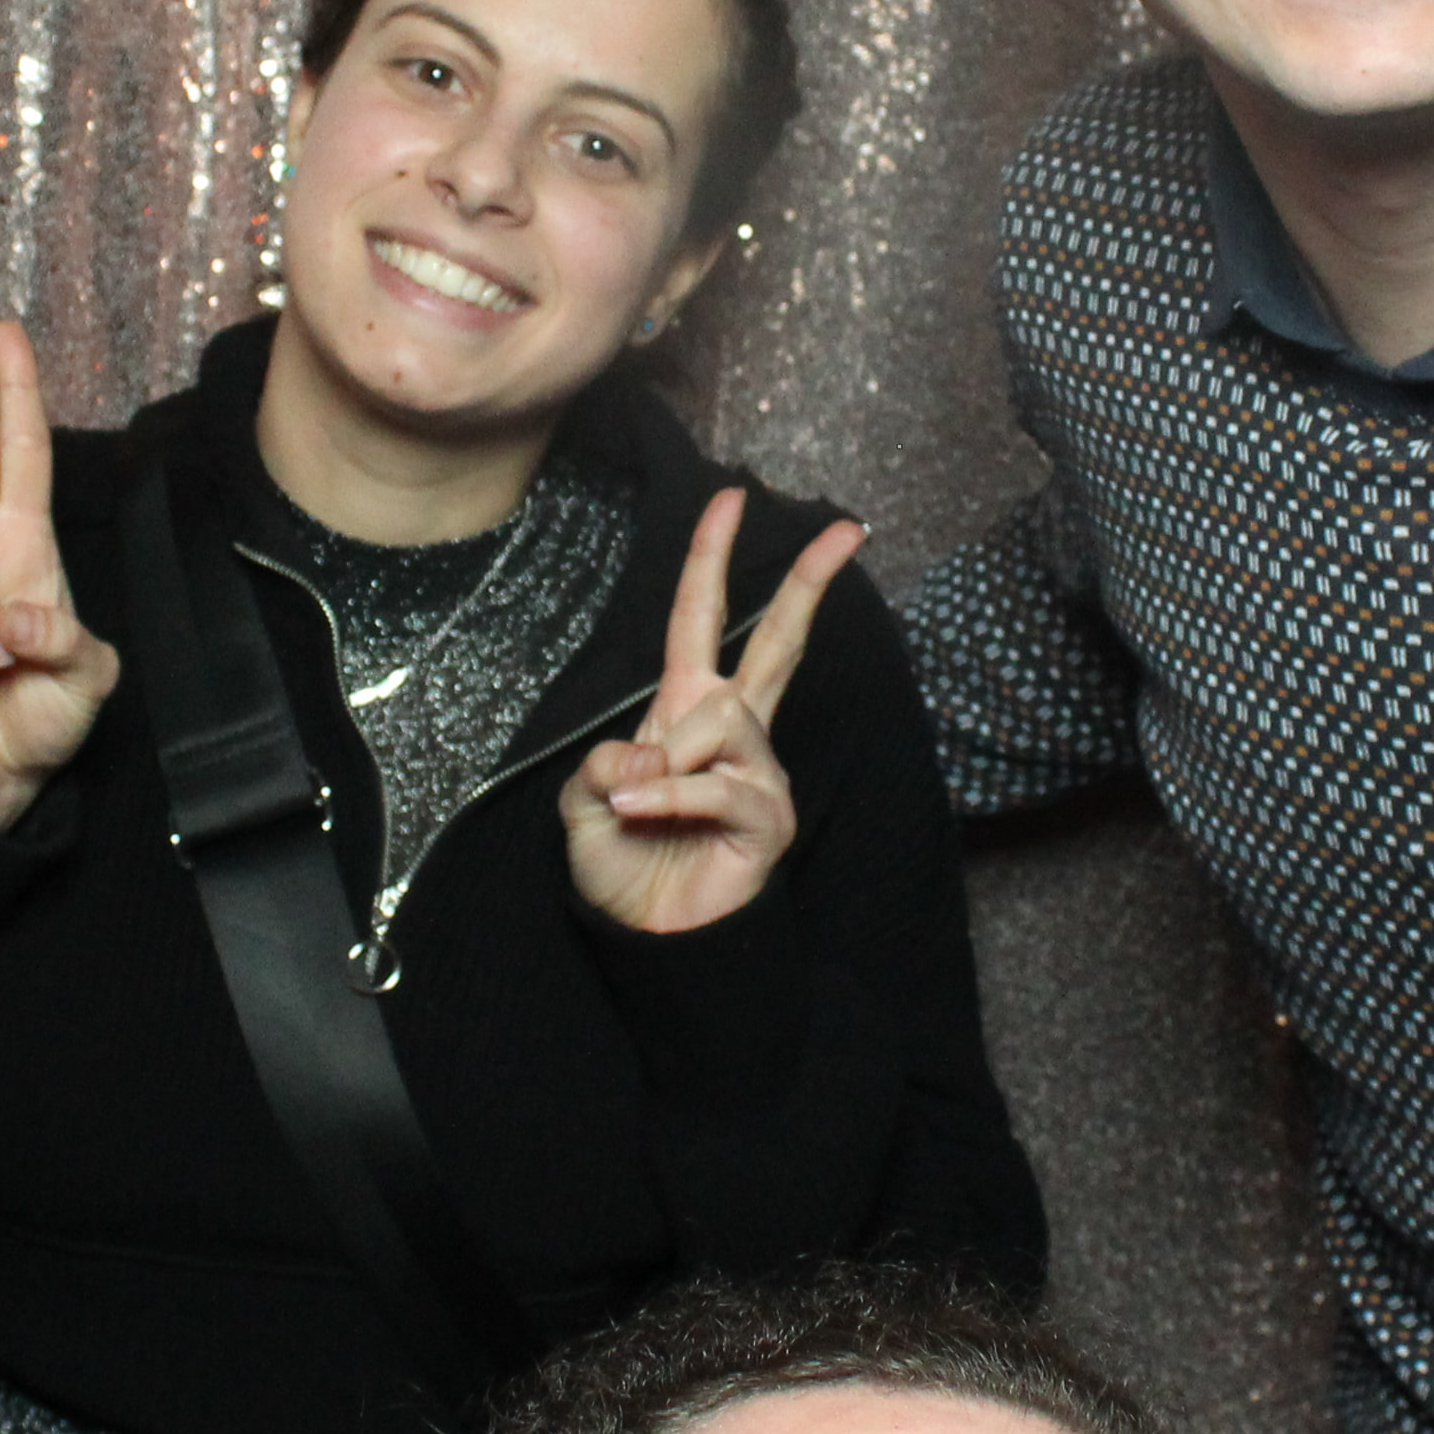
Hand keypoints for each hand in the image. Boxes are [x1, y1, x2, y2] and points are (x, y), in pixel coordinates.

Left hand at [558, 490, 860, 935]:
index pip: (701, 620)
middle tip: (849, 529)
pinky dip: (669, 799)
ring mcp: (759, 771)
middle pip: (778, 642)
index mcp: (686, 710)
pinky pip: (718, 785)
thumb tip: (646, 752)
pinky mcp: (768, 816)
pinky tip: (641, 816)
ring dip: (669, 758)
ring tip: (638, 805)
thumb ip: (601, 767)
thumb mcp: (584, 805)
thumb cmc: (624, 865)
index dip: (711, 558)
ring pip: (724, 718)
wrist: (649, 937)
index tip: (731, 496)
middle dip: (809, 582)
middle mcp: (733, 730)